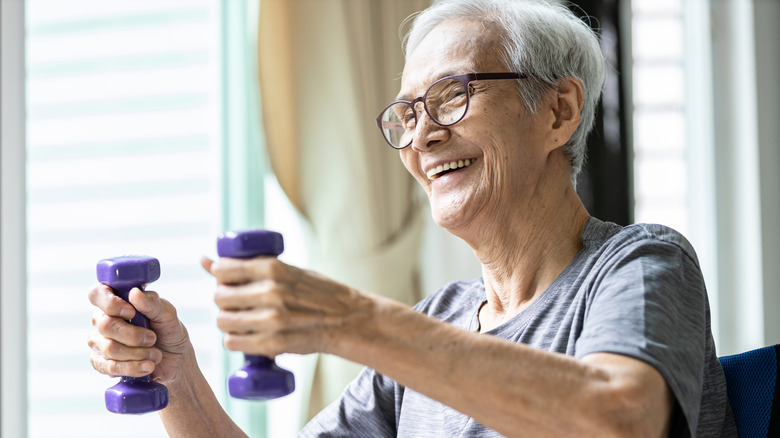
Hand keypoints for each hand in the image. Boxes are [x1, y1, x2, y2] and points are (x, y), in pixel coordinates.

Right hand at [87, 284, 191, 383]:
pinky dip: (133, 367)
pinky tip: (147, 366)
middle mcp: (102, 320)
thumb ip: (152, 303)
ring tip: (155, 354)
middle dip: (133, 335)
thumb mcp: (167, 315)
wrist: (174, 360)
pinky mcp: (101, 363)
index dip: (110, 303)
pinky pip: (110, 367)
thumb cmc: (168, 331)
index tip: (131, 312)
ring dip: (138, 353)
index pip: (97, 294)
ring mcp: (99, 342)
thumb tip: (134, 293)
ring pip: (109, 348)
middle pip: (105, 325)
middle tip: (152, 338)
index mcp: (116, 301)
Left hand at [201, 256, 371, 357]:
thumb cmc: (316, 292)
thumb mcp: (286, 270)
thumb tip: (205, 260)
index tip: (226, 278)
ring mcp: (271, 320)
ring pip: (224, 321)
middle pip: (221, 297)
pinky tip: (243, 334)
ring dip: (227, 320)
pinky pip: (233, 343)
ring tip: (239, 318)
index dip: (220, 275)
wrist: (347, 320)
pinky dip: (234, 339)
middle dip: (223, 299)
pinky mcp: (272, 344)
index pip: (224, 269)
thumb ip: (251, 267)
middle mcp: (271, 292)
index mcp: (274, 268)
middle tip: (234, 301)